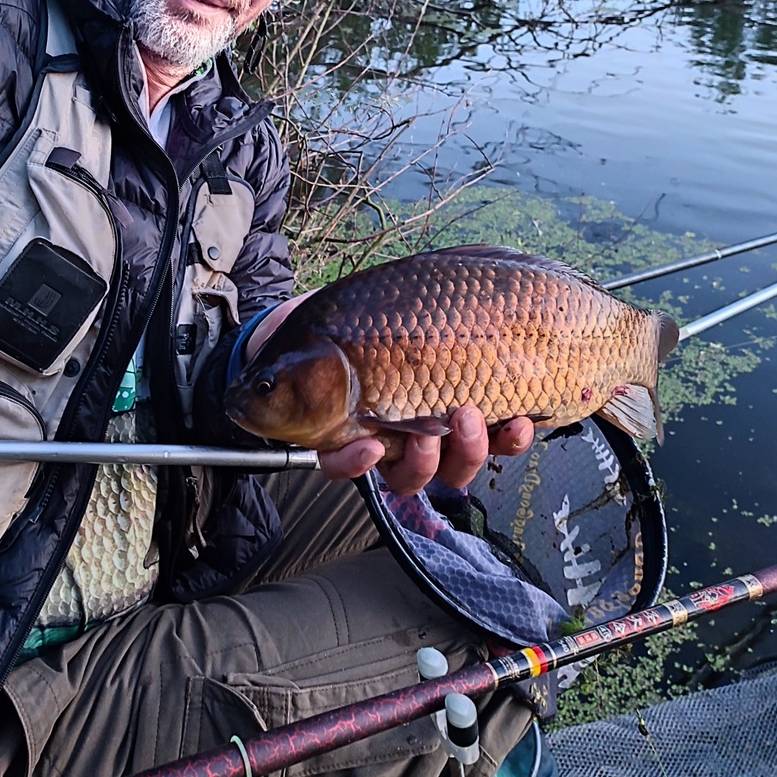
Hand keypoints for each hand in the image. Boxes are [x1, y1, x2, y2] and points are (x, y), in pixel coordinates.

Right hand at [241, 297, 534, 494]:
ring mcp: (441, 428)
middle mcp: (395, 438)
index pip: (344, 464)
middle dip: (423, 459)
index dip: (353, 464)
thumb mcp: (305, 333)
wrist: (393, 301)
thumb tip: (254, 390)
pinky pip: (499, 442)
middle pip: (410, 475)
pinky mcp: (482, 410)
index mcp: (350, 427)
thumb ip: (289, 361)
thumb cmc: (337, 320)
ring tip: (472, 415)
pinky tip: (522, 420)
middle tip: (431, 427)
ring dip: (468, 451)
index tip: (366, 446)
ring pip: (455, 468)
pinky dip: (512, 438)